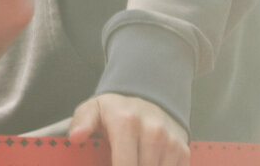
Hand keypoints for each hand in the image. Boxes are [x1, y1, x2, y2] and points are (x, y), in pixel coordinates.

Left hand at [69, 92, 188, 165]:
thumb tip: (76, 137)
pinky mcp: (183, 152)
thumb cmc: (116, 111)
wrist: (149, 100)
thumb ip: (82, 123)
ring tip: (131, 159)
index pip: (124, 165)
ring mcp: (171, 143)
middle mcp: (152, 132)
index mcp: (126, 123)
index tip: (109, 165)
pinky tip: (148, 161)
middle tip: (119, 161)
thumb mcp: (93, 109)